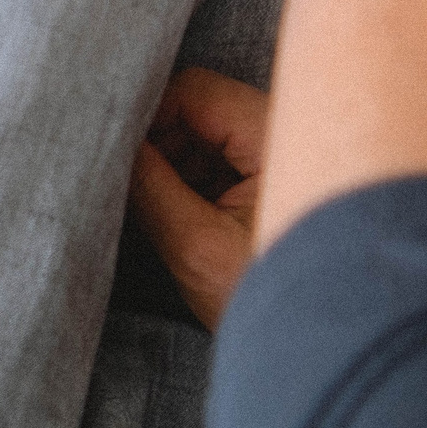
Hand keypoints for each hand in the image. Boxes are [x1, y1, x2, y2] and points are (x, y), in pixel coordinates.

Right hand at [127, 67, 267, 329]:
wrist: (319, 336)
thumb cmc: (269, 293)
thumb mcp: (197, 244)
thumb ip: (148, 186)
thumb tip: (107, 145)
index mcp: (277, 132)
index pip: (192, 90)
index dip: (143, 117)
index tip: (110, 156)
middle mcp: (287, 129)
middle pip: (198, 108)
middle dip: (156, 146)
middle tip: (131, 193)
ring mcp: (282, 152)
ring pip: (204, 135)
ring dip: (172, 167)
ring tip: (160, 215)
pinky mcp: (273, 178)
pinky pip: (220, 160)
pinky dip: (192, 182)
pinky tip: (181, 219)